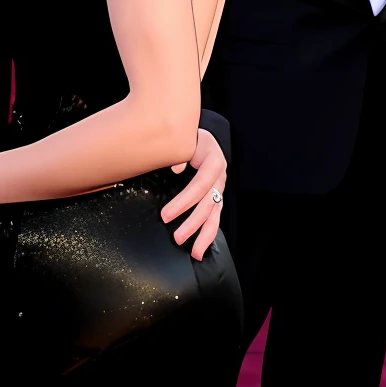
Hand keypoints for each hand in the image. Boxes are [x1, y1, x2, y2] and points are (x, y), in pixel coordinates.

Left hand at [163, 128, 225, 261]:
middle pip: (209, 204)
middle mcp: (220, 176)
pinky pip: (214, 215)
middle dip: (193, 224)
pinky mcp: (216, 194)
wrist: (198, 134)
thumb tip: (176, 167)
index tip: (165, 215)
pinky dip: (208, 231)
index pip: (200, 185)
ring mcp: (219, 187)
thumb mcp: (184, 140)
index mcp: (213, 161)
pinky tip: (202, 245)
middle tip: (177, 238)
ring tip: (194, 252)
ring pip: (215, 214)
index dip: (184, 202)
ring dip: (205, 235)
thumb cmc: (188, 137)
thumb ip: (178, 153)